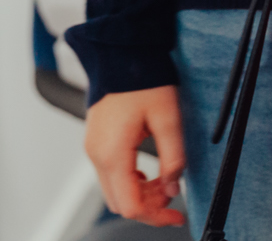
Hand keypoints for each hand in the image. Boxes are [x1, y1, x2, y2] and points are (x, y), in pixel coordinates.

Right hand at [83, 86, 186, 227]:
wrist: (120, 53)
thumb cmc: (142, 79)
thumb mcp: (167, 117)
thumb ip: (173, 156)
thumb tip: (175, 185)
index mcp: (113, 153)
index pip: (130, 206)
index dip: (156, 217)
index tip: (177, 215)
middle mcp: (97, 155)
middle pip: (120, 203)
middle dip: (149, 206)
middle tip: (174, 194)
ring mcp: (94, 149)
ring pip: (115, 190)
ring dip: (141, 193)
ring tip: (166, 180)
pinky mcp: (97, 142)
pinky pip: (112, 174)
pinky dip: (131, 181)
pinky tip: (150, 173)